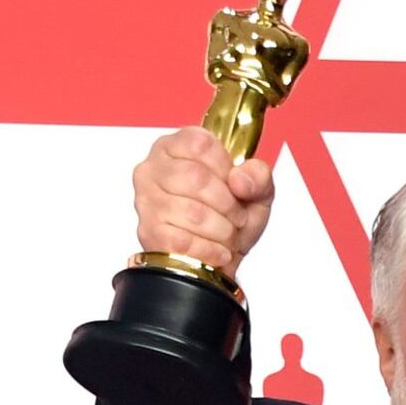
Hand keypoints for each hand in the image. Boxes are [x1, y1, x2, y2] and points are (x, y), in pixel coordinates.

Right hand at [132, 126, 274, 274]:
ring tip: (227, 234)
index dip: (226, 168)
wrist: (220, 260)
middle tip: (237, 217)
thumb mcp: (256, 192)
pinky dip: (212, 251)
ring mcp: (146, 201)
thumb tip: (239, 180)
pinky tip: (218, 251)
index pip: (200, 144)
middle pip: (196, 177)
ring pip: (193, 213)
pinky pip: (185, 241)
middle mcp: (153, 168)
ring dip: (223, 231)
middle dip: (228, 205)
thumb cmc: (232, 219)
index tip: (235, 186)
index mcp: (176, 147)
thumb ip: (258, 176)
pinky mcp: (149, 233)